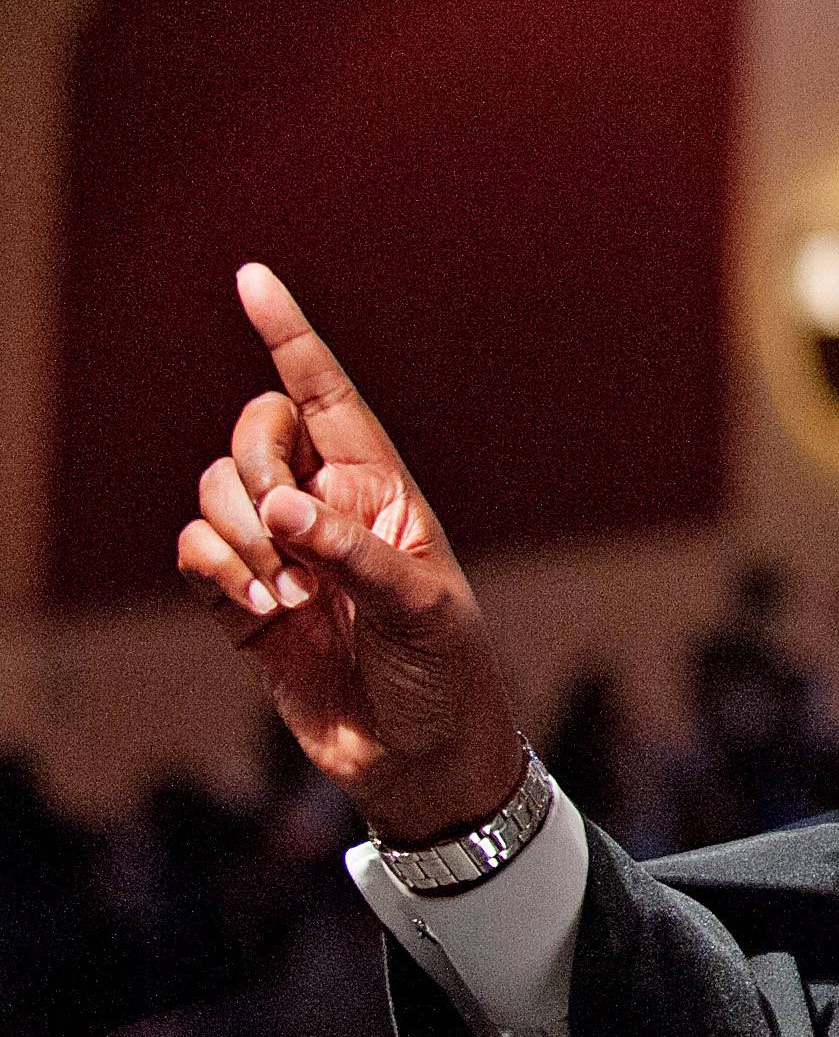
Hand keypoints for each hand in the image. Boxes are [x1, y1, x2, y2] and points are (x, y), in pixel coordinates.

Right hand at [173, 265, 526, 839]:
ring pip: (216, 492)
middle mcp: (327, 507)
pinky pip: (196, 550)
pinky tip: (259, 612)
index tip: (252, 279)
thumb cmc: (444, 675)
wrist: (419, 758)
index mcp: (383, 490)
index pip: (329, 397)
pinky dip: (215, 571)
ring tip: (285, 598)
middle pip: (253, 435)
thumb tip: (280, 505)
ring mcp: (283, 551)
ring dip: (236, 537)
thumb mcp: (421, 608)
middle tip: (287, 538)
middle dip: (253, 469)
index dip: (291, 337)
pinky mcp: (244, 599)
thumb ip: (352, 551)